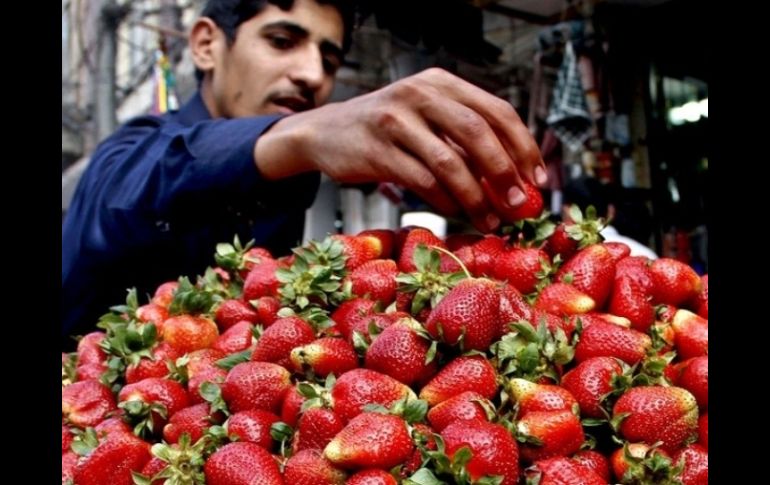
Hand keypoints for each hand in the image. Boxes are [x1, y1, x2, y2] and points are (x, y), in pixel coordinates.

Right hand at [255, 68, 546, 231]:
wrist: (325, 132)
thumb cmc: (387, 132)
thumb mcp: (426, 119)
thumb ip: (463, 138)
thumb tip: (516, 180)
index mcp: (441, 83)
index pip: (496, 110)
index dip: (523, 146)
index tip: (539, 180)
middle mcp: (419, 94)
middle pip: (477, 131)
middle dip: (504, 171)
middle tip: (520, 204)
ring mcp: (395, 120)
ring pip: (448, 161)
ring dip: (476, 196)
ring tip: (491, 219)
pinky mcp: (376, 149)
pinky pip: (421, 180)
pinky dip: (444, 200)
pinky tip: (455, 213)